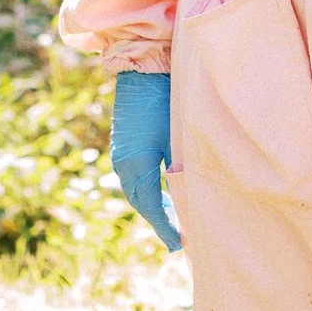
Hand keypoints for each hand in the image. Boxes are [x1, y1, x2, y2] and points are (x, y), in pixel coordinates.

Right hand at [111, 69, 181, 251]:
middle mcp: (124, 163)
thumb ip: (182, 168)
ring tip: (171, 221)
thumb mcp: (179, 136)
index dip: (166, 227)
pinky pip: (134, 178)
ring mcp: (120, 154)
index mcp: (136, 165)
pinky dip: (147, 191)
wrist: (143, 66)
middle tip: (177, 240)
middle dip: (159, 222)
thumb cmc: (166, 99)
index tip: (179, 244)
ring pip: (136, 191)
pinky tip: (161, 194)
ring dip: (152, 207)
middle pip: (141, 203)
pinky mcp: (124, 145)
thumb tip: (190, 196)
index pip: (152, 206)